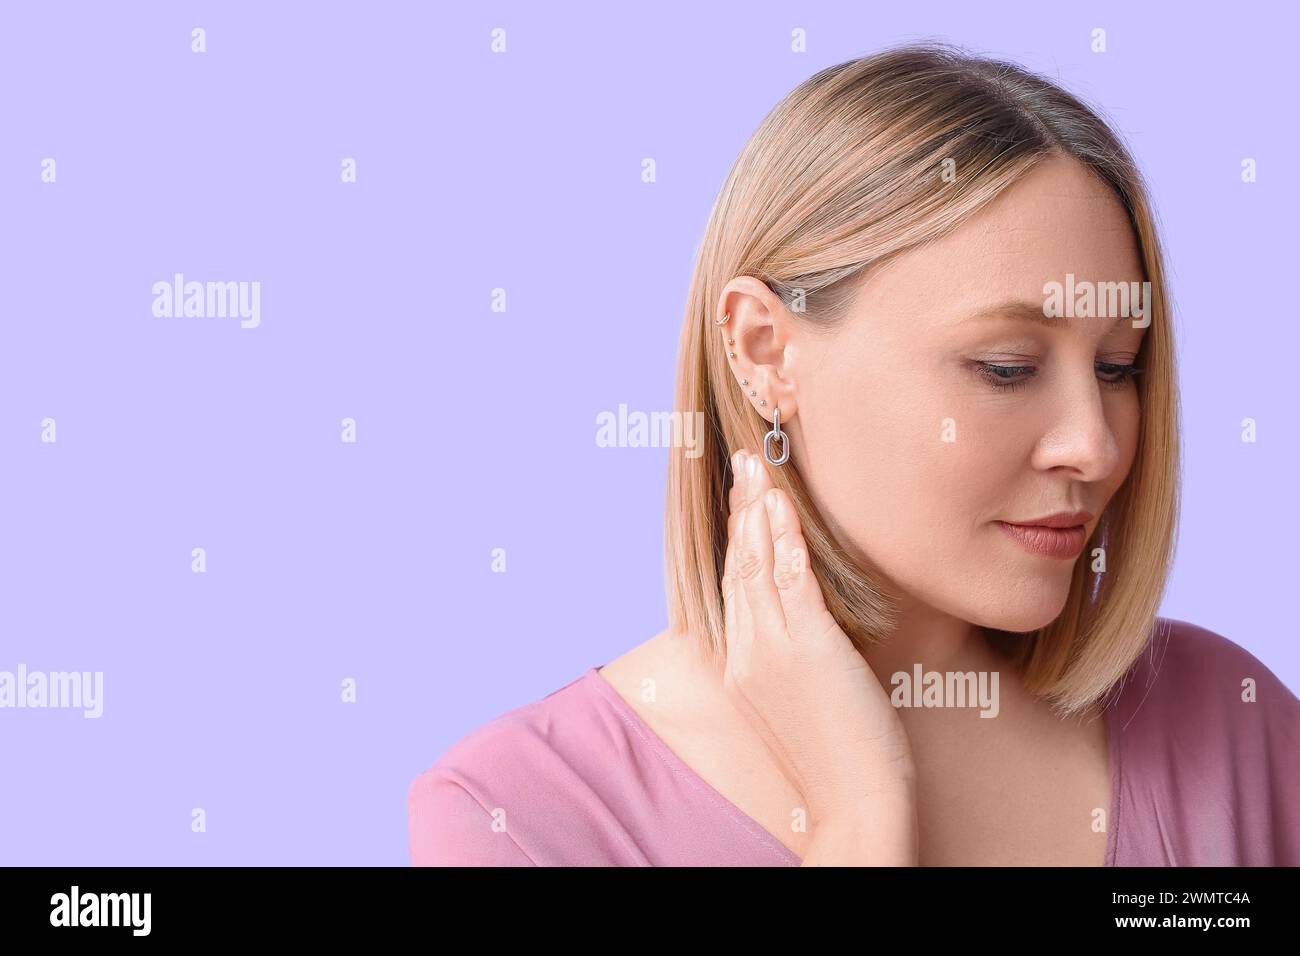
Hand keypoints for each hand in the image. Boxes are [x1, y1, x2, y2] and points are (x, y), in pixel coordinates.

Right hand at [721, 449, 917, 864]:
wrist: (856, 801)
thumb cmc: (841, 755)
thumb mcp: (803, 699)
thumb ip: (794, 657)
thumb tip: (811, 624)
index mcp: (742, 664)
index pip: (735, 585)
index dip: (737, 538)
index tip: (742, 501)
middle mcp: (747, 652)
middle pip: (735, 565)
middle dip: (739, 510)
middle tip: (742, 463)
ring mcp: (772, 650)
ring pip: (755, 566)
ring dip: (756, 511)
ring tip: (757, 468)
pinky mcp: (806, 649)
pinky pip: (789, 581)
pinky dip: (783, 540)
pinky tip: (783, 507)